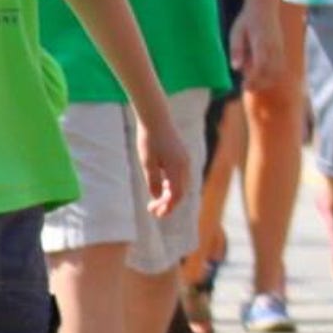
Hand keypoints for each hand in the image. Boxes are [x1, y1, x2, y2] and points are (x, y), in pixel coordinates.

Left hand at [136, 106, 196, 221]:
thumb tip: (156, 196)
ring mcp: (185, 161)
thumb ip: (152, 181)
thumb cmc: (149, 140)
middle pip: (180, 192)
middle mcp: (185, 166)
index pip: (176, 195)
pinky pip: (181, 177)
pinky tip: (161, 186)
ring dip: (170, 195)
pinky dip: (172, 185)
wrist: (156, 119)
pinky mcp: (182, 157)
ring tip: (155, 200)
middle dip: (168, 204)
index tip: (154, 213)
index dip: (166, 207)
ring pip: (181, 185)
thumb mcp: (147, 163)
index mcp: (177, 169)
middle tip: (152, 209)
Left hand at [227, 0, 285, 90]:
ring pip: (277, 71)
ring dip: (267, 80)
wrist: (265, 6)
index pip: (260, 67)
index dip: (253, 79)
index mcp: (261, 43)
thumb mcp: (236, 32)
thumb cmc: (247, 19)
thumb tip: (235, 68)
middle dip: (260, 83)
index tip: (243, 86)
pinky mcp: (281, 49)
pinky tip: (260, 73)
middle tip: (246, 87)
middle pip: (271, 73)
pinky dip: (272, 74)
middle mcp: (273, 47)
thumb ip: (236, 50)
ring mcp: (280, 48)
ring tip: (252, 81)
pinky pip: (280, 66)